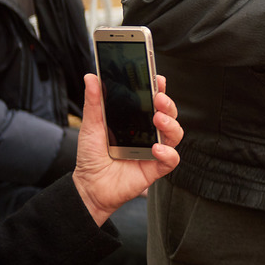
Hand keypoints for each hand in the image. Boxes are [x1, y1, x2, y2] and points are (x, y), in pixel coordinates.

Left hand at [73, 74, 182, 225]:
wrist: (88, 187)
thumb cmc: (91, 157)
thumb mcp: (91, 126)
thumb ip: (94, 103)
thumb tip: (91, 78)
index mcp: (137, 120)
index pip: (154, 101)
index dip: (160, 89)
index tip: (157, 79)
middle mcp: (149, 133)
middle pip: (169, 114)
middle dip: (168, 103)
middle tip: (158, 99)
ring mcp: (155, 150)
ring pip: (176, 133)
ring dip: (171, 124)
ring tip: (158, 120)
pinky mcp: (156, 167)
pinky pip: (172, 158)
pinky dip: (168, 152)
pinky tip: (156, 149)